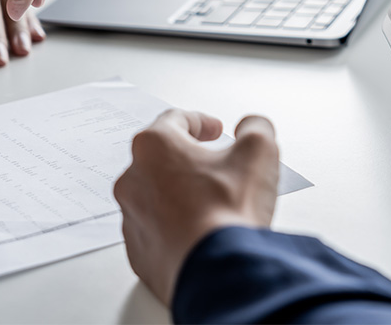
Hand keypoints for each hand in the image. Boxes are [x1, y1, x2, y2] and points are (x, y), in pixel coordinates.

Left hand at [113, 109, 278, 305]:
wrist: (216, 270)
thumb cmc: (227, 210)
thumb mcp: (258, 150)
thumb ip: (255, 127)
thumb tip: (252, 126)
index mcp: (154, 146)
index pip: (175, 120)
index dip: (201, 122)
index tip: (215, 130)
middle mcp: (133, 179)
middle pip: (161, 158)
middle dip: (188, 158)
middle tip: (215, 164)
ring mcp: (132, 217)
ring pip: (156, 194)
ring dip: (180, 192)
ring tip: (212, 201)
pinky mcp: (139, 250)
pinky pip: (156, 229)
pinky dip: (175, 225)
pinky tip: (201, 229)